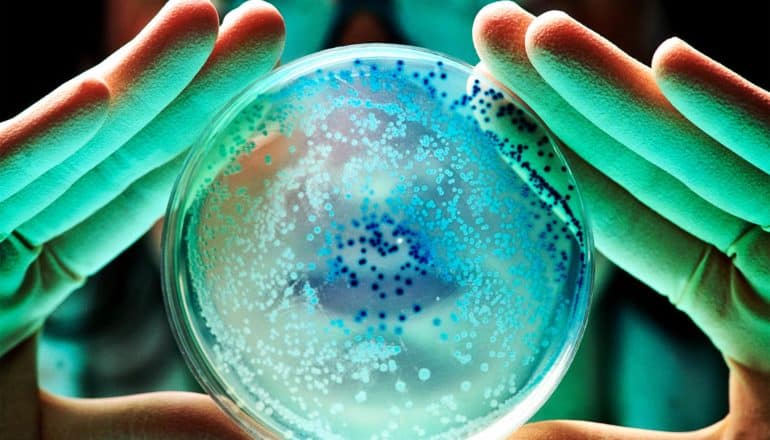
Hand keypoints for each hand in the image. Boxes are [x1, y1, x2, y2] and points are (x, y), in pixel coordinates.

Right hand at [0, 0, 283, 437]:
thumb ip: (141, 427)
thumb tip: (248, 431)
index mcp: (21, 277)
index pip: (128, 192)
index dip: (194, 136)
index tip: (259, 90)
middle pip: (111, 152)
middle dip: (187, 84)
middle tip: (263, 24)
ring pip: (59, 149)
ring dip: (134, 80)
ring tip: (209, 21)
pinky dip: (37, 144)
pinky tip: (102, 96)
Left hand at [472, 2, 769, 437]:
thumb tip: (501, 434)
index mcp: (742, 294)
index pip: (622, 212)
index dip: (550, 158)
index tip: (484, 110)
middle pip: (647, 159)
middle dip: (565, 94)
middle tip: (491, 31)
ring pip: (703, 146)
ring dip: (619, 84)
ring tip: (530, 32)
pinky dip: (735, 112)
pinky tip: (668, 63)